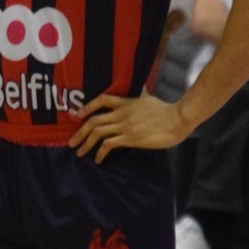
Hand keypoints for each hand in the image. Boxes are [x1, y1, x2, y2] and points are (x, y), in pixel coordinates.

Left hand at [68, 90, 187, 163]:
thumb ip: (140, 95)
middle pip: (94, 120)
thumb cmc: (166, 110)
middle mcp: (122, 113)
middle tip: (71, 142)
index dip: (88, 106)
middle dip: (80, 132)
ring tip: (79, 153)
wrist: (177, 119)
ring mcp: (125, 126)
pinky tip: (98, 159)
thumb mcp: (149, 99)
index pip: (102, 99)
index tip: (78, 114)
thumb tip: (141, 88)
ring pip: (98, 133)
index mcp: (126, 102)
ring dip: (85, 143)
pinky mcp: (130, 138)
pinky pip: (109, 144)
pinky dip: (100, 153)